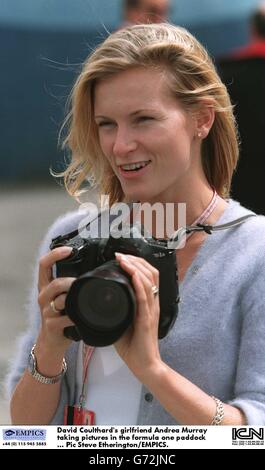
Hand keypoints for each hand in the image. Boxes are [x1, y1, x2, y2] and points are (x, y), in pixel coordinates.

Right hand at [37, 246, 75, 353]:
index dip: (55, 254)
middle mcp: (43, 296)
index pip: (44, 264)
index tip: (69, 249)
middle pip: (55, 283)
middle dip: (71, 282)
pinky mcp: (51, 325)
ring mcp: (46, 311)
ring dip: (74, 299)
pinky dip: (76, 318)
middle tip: (84, 284)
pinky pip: (66, 318)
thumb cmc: (62, 316)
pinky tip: (83, 318)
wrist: (52, 342)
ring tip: (85, 300)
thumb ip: (72, 284)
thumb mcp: (63, 296)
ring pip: (60, 300)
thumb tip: (95, 269)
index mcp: (46, 285)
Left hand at [114, 252, 161, 379]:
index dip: (137, 263)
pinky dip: (138, 282)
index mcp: (148, 303)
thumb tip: (100, 301)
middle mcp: (152, 303)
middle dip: (135, 260)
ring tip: (123, 259)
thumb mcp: (123, 323)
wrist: (145, 366)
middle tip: (120, 255)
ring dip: (135, 267)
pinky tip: (132, 273)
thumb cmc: (134, 347)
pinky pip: (144, 296)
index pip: (149, 276)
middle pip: (151, 273)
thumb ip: (116, 311)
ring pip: (148, 280)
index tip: (122, 257)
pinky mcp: (147, 319)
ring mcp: (151, 310)